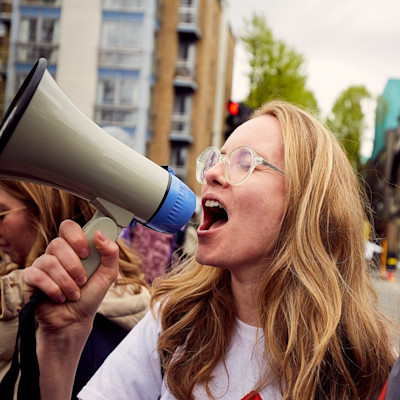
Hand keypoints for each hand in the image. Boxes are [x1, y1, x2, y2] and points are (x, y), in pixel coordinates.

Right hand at [23, 219, 118, 334]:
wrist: (75, 320)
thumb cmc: (90, 295)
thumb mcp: (108, 274)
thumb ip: (110, 253)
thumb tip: (100, 233)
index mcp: (74, 247)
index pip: (69, 227)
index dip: (77, 238)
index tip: (87, 254)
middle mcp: (56, 252)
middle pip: (58, 244)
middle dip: (74, 266)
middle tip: (82, 280)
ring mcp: (41, 264)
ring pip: (49, 261)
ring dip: (66, 282)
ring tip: (74, 293)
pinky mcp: (30, 278)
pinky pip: (38, 276)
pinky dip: (53, 289)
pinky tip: (60, 297)